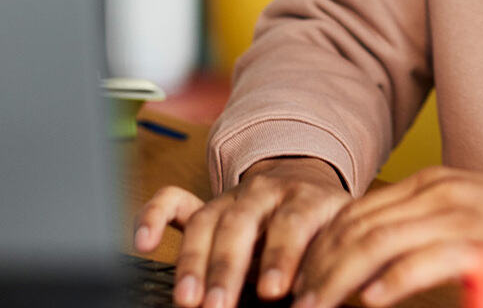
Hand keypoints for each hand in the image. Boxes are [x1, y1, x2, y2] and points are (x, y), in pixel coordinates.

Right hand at [134, 156, 350, 306]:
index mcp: (306, 199)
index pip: (292, 223)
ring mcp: (231, 198)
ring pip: (205, 222)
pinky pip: (173, 203)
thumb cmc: (324, 225)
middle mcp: (265, 194)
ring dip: (192, 262)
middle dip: (227, 268)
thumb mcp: (339, 237)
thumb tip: (327, 295)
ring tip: (187, 300)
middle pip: (240, 225)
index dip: (282, 256)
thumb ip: (332, 261)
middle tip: (218, 307)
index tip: (274, 291)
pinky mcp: (206, 206)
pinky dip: (153, 216)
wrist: (309, 185)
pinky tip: (142, 242)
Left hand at [293, 167, 482, 307]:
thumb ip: (428, 232)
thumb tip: (378, 267)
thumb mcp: (475, 219)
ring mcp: (464, 216)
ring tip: (312, 304)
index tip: (295, 280)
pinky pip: (423, 260)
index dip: (318, 246)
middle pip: (357, 225)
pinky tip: (368, 301)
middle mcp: (443, 193)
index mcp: (435, 185)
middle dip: (317, 264)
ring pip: (378, 241)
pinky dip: (388, 281)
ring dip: (338, 277)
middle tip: (290, 299)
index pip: (356, 211)